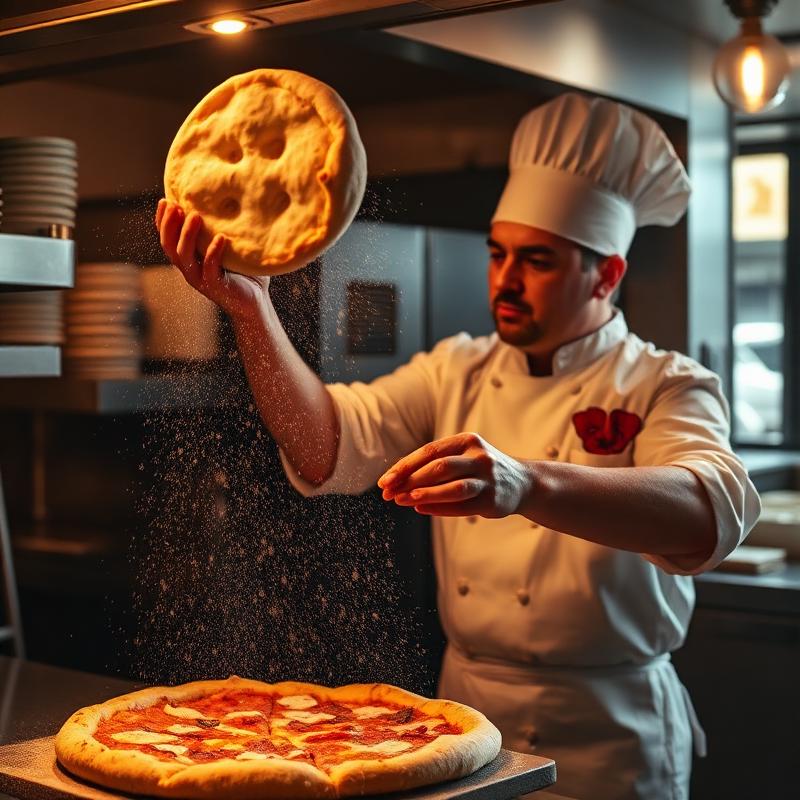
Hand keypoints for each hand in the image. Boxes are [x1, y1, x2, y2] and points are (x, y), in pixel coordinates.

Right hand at [155, 199, 269, 321]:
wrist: (256, 302)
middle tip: (175, 205)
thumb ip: (225, 228)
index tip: (165, 200)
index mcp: (189, 258)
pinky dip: (213, 253)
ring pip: (184, 257)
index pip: (168, 238)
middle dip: (169, 224)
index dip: (162, 220)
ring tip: (196, 217)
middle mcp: (190, 269)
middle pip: (169, 246)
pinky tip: (222, 238)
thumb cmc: (244, 272)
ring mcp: (201, 279)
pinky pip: (210, 269)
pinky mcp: (216, 287)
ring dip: (187, 235)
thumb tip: (232, 196)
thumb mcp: (231, 247)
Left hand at [377, 432, 532, 517]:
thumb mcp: (461, 456)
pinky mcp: (493, 500)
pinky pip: (462, 506)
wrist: (523, 482)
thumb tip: (396, 480)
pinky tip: (420, 509)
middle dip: (410, 481)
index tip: (385, 481)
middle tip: (389, 494)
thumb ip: (433, 464)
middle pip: (440, 467)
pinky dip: (439, 508)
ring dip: (425, 494)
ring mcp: (488, 479)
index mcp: (467, 441)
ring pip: (453, 487)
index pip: (430, 451)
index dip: (405, 466)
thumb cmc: (480, 468)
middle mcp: (479, 457)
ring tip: (403, 501)